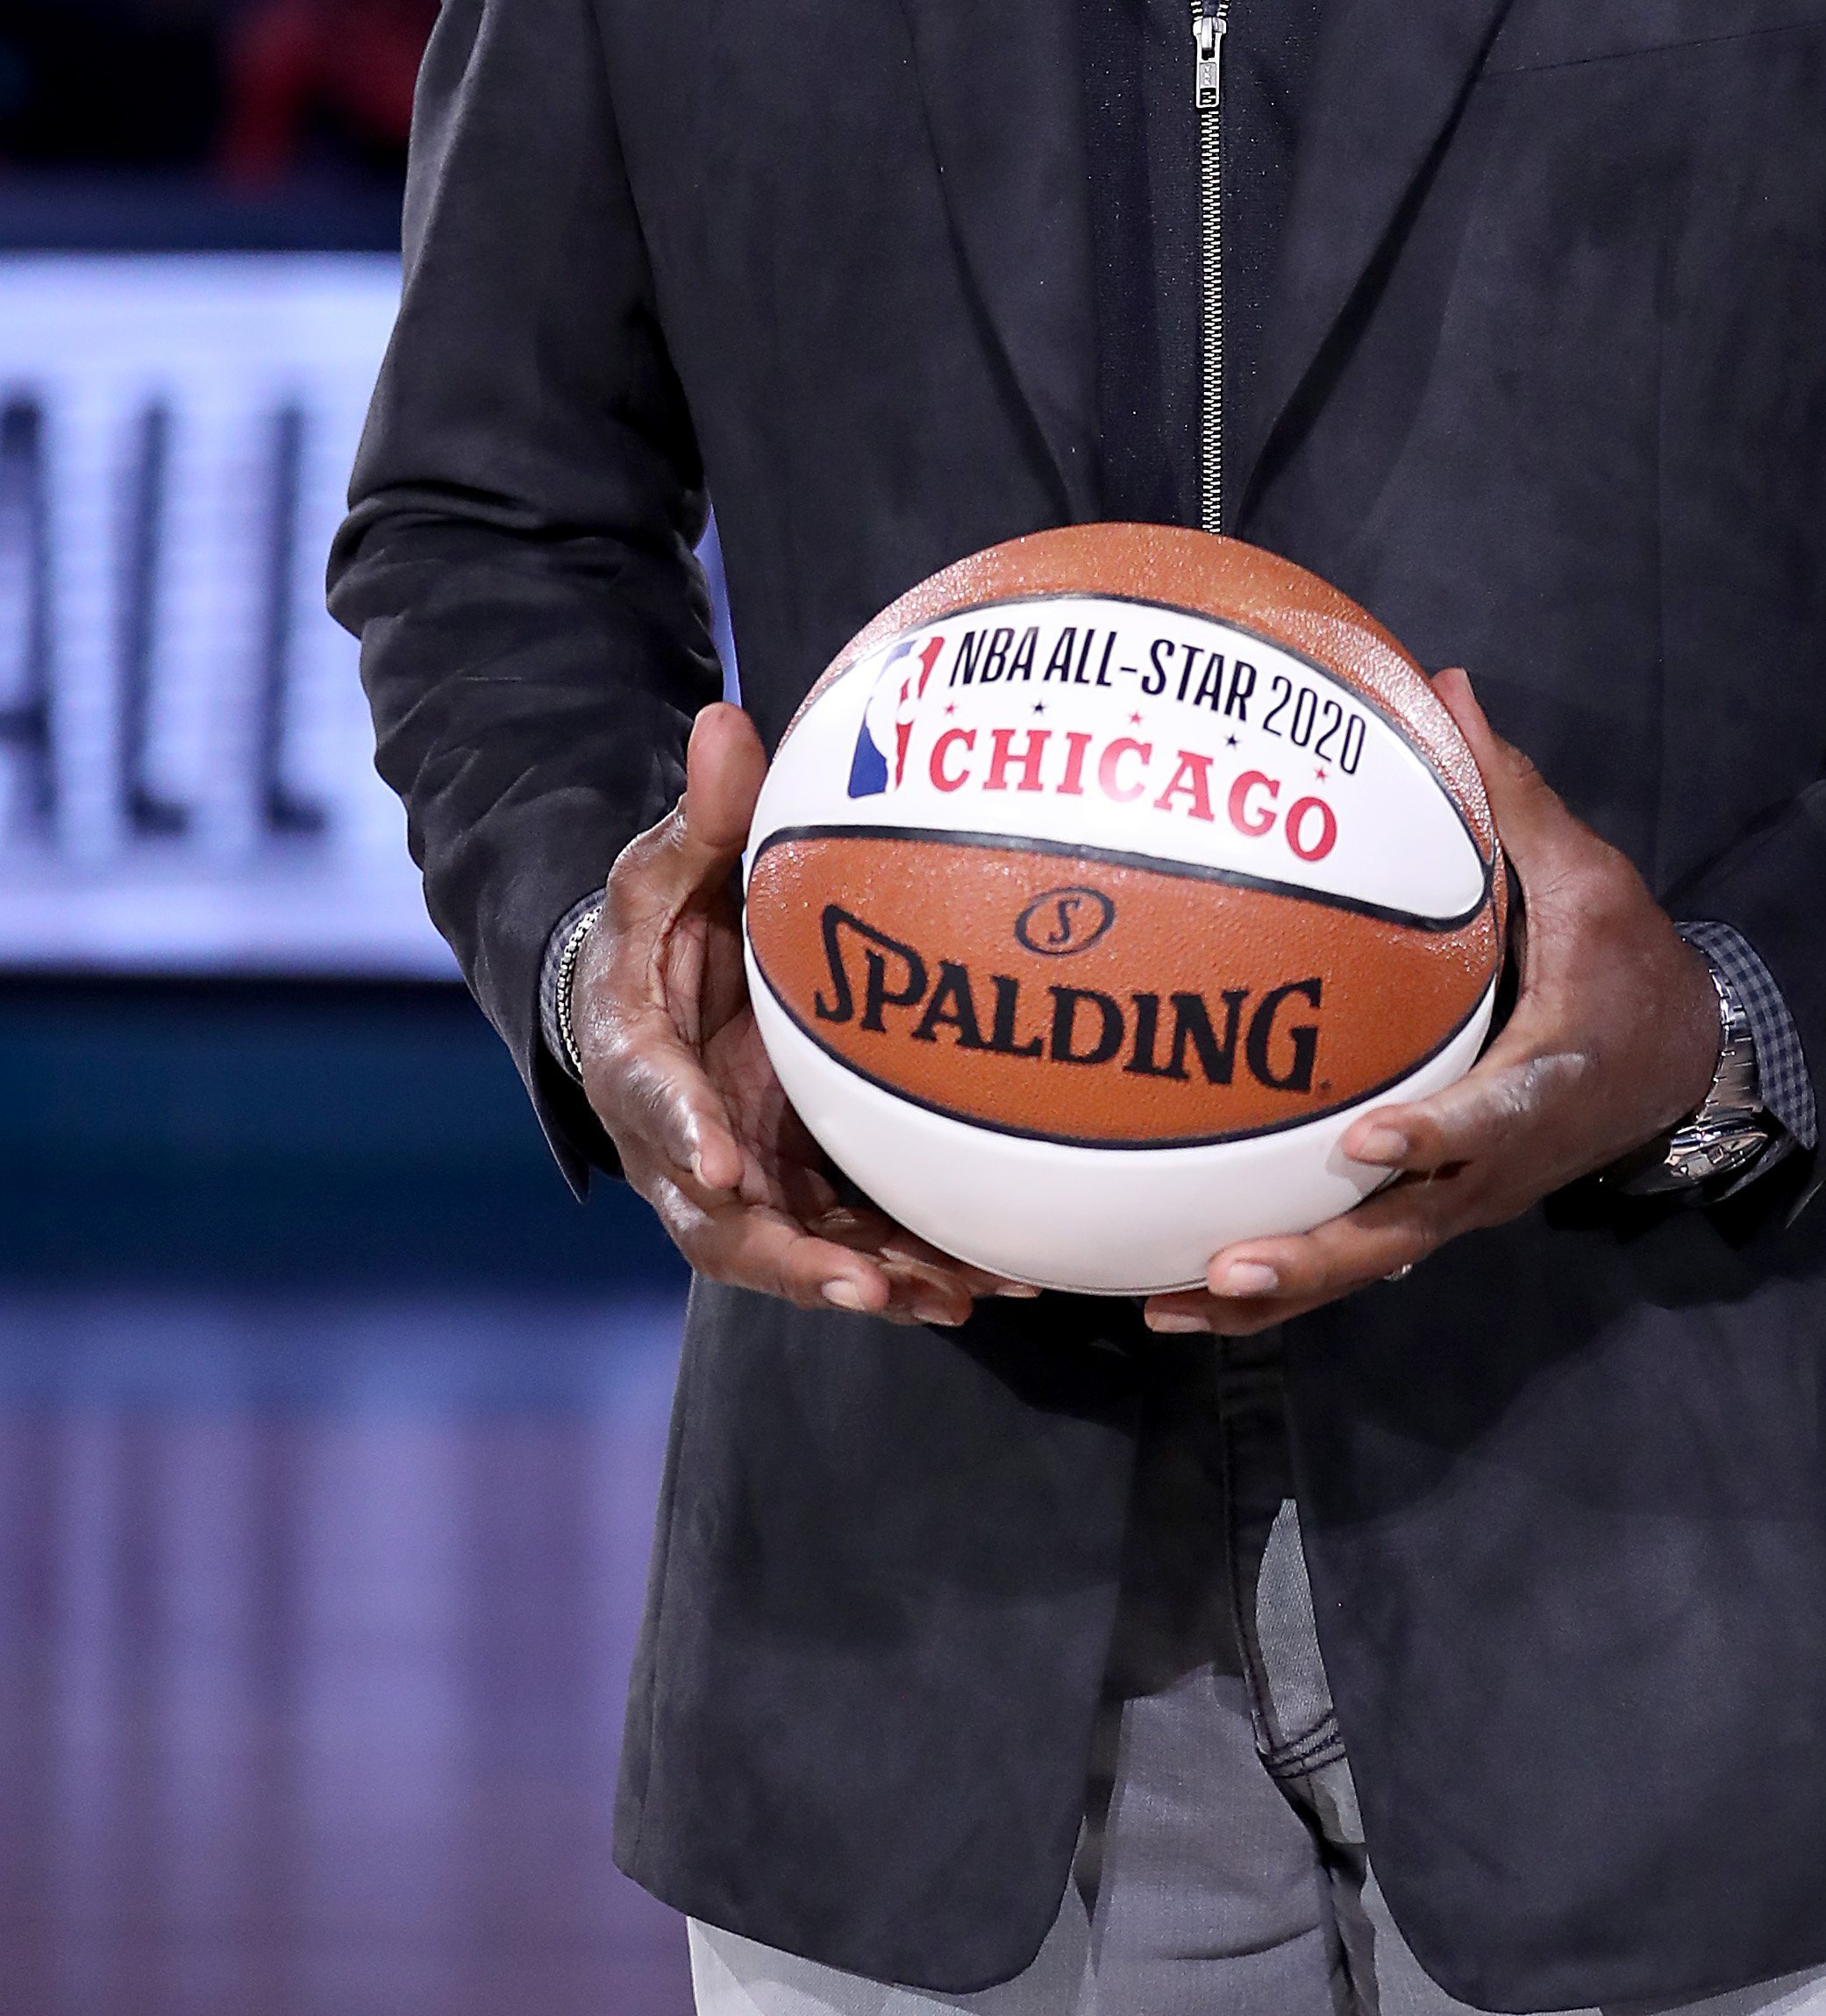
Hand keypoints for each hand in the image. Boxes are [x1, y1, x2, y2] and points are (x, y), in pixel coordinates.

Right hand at [573, 700, 1034, 1327]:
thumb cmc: (659, 925)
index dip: (685, 1139)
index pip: (652, 1108)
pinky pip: (855, 1241)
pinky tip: (995, 1284)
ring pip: (799, 1252)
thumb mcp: (669, 864)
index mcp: (639, 1063)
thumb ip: (705, 811)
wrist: (650, 996)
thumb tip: (727, 718)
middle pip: (724, 1228)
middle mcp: (686, 1146)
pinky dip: (912, 1267)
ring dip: (871, 1280)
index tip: (724, 1167)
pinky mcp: (797, 1193)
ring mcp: (744, 1182)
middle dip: (791, 1262)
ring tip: (953, 1297)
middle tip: (861, 1283)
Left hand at [1142, 669, 1720, 1334]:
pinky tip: (1186, 1294)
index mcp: (1550, 1080)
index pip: (1493, 1117)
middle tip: (1231, 1265)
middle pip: (1407, 1228)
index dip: (1434, 1137)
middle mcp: (1502, 1162)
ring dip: (1281, 1292)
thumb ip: (1510, 796)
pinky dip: (1283, 1284)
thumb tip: (1445, 688)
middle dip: (1319, 1256)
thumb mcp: (1590, 875)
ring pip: (1371, 1262)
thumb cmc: (1627, 960)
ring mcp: (1466, 1197)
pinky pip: (1358, 1255)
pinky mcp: (1438, 1208)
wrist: (1686, 1058)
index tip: (1365, 1143)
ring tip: (1173, 1305)